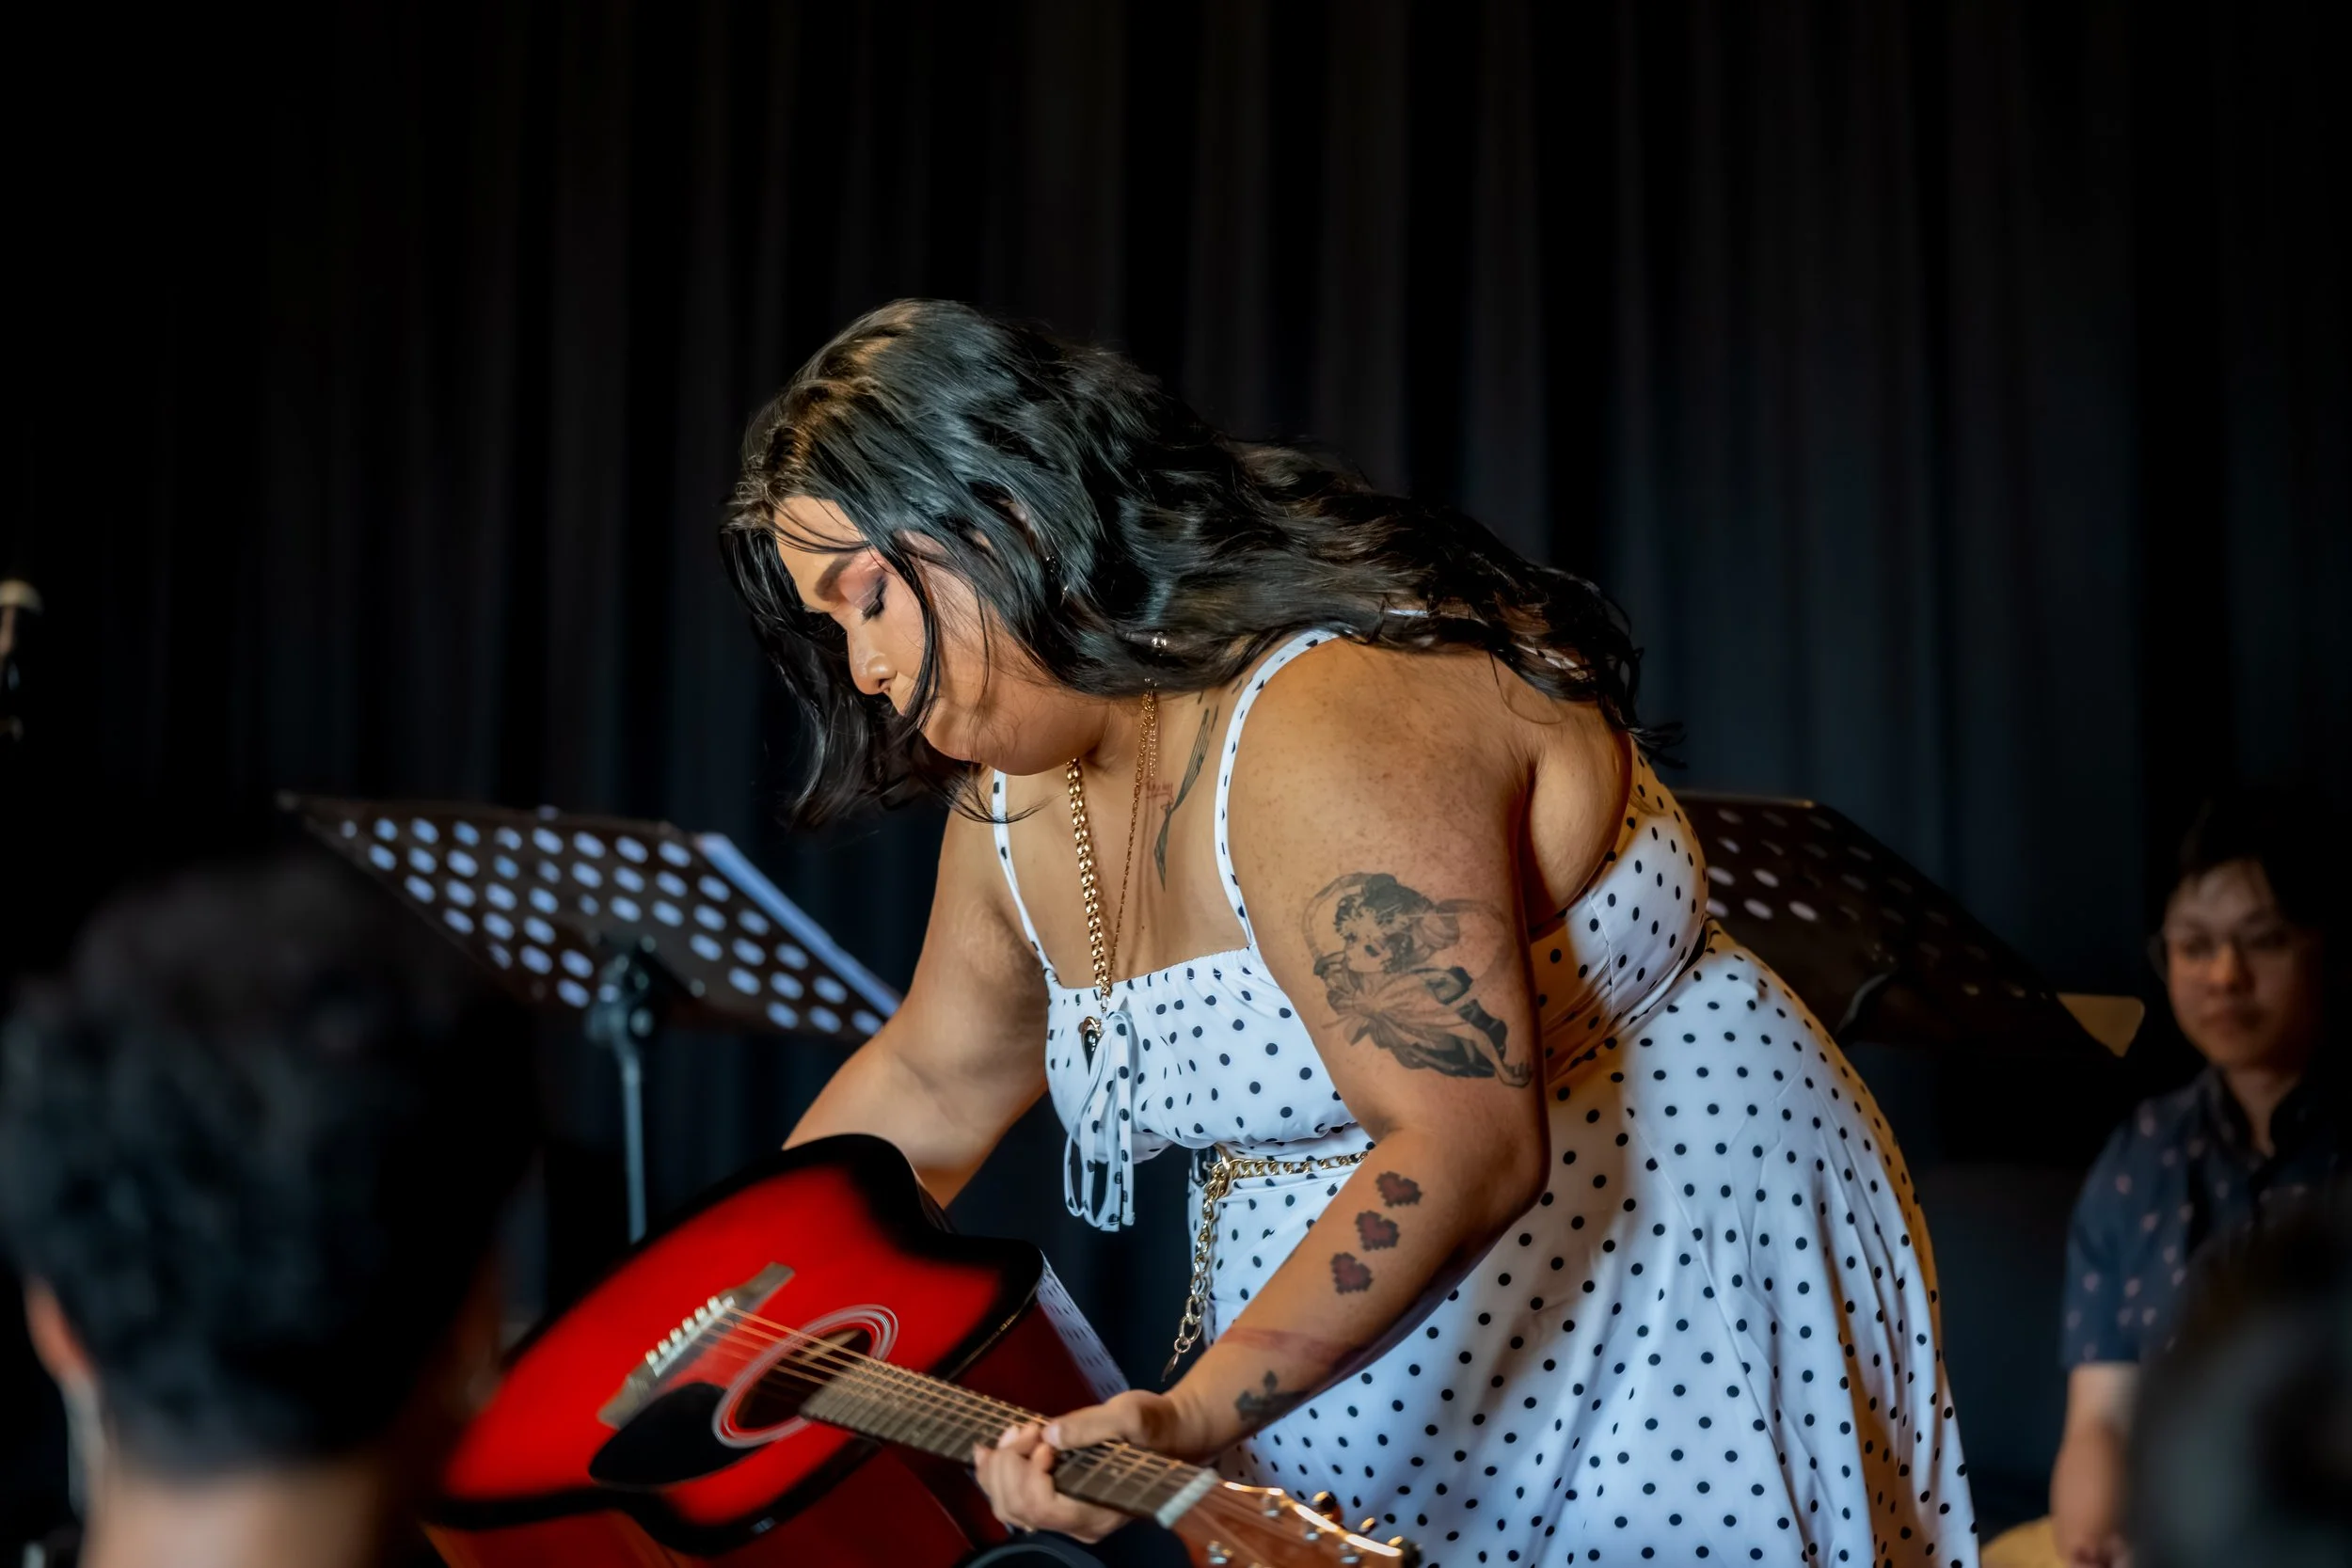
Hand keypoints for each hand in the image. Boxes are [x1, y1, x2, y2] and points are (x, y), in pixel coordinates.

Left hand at [969, 1390, 1202, 1542]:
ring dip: (998, 1468)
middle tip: (1025, 1427)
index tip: (1042, 1435)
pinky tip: (993, 1449)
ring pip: (1009, 1508)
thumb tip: (1051, 1433)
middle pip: (1018, 1509)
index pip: (1042, 1506)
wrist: (1171, 1434)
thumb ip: (1090, 1425)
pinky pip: (1013, 1499)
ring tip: (1013, 1433)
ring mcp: (1066, 1516)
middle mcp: (1078, 1523)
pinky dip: (996, 1474)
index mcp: (1098, 1510)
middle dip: (1008, 1464)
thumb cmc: (1155, 1426)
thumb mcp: (1130, 1416)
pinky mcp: (1057, 1501)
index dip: (1029, 1471)